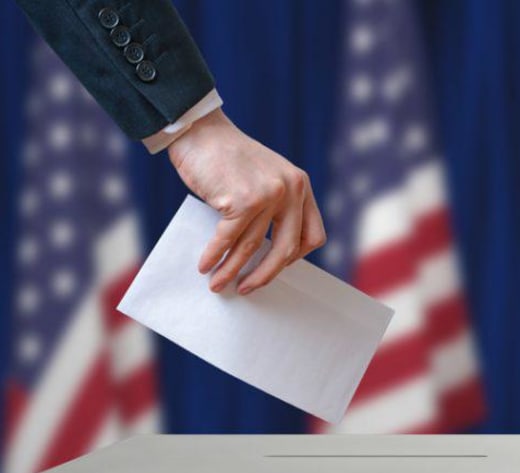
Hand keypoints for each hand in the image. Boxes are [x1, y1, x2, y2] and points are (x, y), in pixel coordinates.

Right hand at [167, 108, 325, 293]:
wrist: (201, 131)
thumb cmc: (229, 159)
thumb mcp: (267, 177)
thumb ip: (276, 207)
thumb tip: (266, 255)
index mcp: (301, 186)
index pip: (313, 235)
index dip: (296, 257)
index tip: (276, 266)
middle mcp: (291, 190)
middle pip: (286, 249)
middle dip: (264, 275)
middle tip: (247, 288)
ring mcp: (268, 194)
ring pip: (252, 247)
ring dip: (232, 271)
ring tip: (218, 284)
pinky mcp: (242, 200)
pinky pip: (228, 239)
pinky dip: (215, 256)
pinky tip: (205, 266)